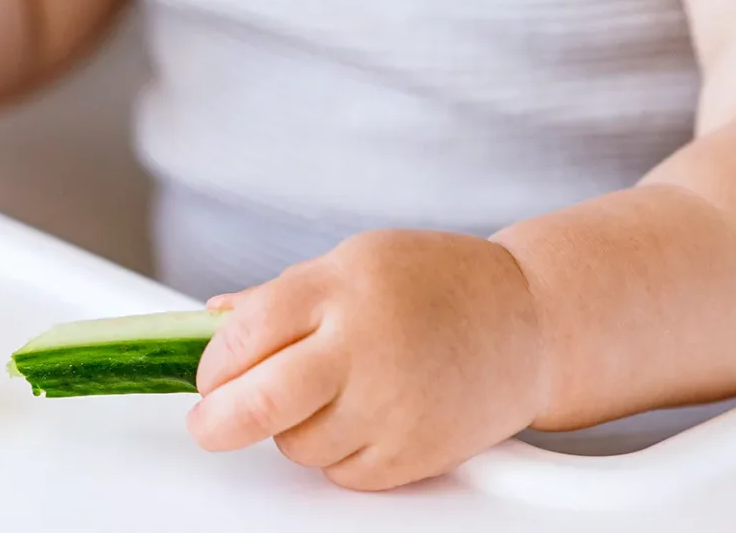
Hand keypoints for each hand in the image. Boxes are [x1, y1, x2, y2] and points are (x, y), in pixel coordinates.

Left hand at [187, 230, 547, 490]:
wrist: (527, 323)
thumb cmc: (435, 284)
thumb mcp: (351, 262)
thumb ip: (278, 297)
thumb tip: (208, 322)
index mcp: (341, 289)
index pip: (246, 334)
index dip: (213, 362)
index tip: (208, 375)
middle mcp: (366, 348)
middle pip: (260, 404)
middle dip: (217, 421)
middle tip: (209, 422)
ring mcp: (392, 406)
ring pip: (296, 445)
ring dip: (288, 430)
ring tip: (324, 394)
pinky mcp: (415, 454)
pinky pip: (341, 473)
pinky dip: (335, 454)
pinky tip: (361, 415)